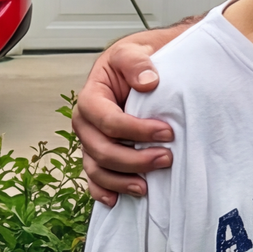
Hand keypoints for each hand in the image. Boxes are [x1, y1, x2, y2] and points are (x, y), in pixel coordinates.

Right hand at [76, 39, 169, 205]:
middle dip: (133, 159)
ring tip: (147, 186)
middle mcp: (86, 122)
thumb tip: (147, 81)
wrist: (141, 68)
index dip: (136, 130)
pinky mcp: (99, 154)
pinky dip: (103, 191)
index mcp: (91, 96)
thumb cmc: (135, 61)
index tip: (167, 132)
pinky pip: (94, 178)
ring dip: (121, 181)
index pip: (107, 120)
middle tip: (166, 158)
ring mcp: (91, 141)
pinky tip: (117, 200)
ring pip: (97, 169)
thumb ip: (137, 62)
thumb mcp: (134, 51)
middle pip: (101, 150)